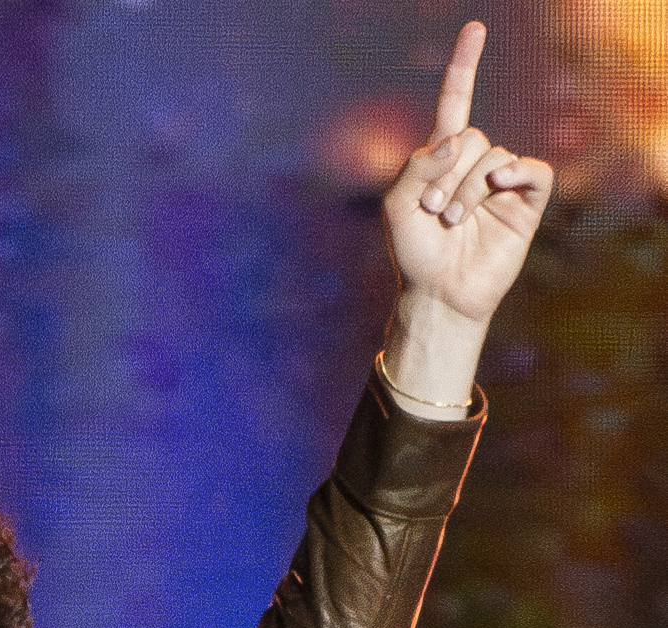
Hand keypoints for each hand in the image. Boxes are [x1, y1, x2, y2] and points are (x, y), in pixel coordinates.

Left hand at [377, 22, 553, 414]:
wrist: (439, 295)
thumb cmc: (415, 253)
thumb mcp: (397, 207)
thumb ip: (416, 165)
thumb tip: (458, 139)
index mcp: (443, 157)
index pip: (457, 100)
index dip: (464, 66)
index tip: (475, 29)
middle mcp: (475, 164)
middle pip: (471, 137)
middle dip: (448, 173)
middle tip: (434, 212)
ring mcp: (502, 182)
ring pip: (495, 157)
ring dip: (469, 189)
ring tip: (452, 222)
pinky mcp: (526, 203)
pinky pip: (534, 169)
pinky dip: (517, 173)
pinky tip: (498, 187)